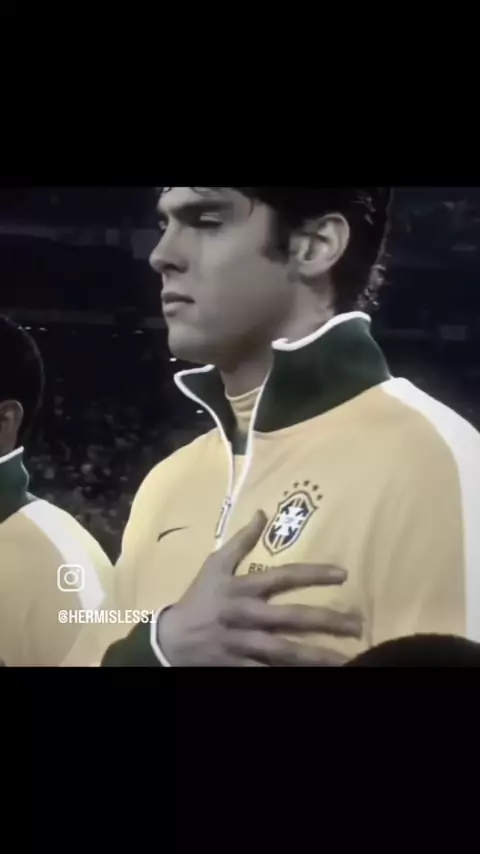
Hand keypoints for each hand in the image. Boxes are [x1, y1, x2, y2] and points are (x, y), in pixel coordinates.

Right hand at [158, 510, 361, 666]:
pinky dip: (287, 675)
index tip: (343, 574)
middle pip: (290, 617)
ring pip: (283, 651)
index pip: (282, 577)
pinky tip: (312, 676)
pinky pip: (265, 673)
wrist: (169, 639)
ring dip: (315, 656)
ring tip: (346, 660)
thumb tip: (263, 514)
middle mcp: (244, 614)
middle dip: (325, 621)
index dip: (313, 574)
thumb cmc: (198, 598)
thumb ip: (241, 542)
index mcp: (241, 588)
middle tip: (357, 625)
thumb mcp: (214, 565)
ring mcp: (241, 644)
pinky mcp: (236, 667)